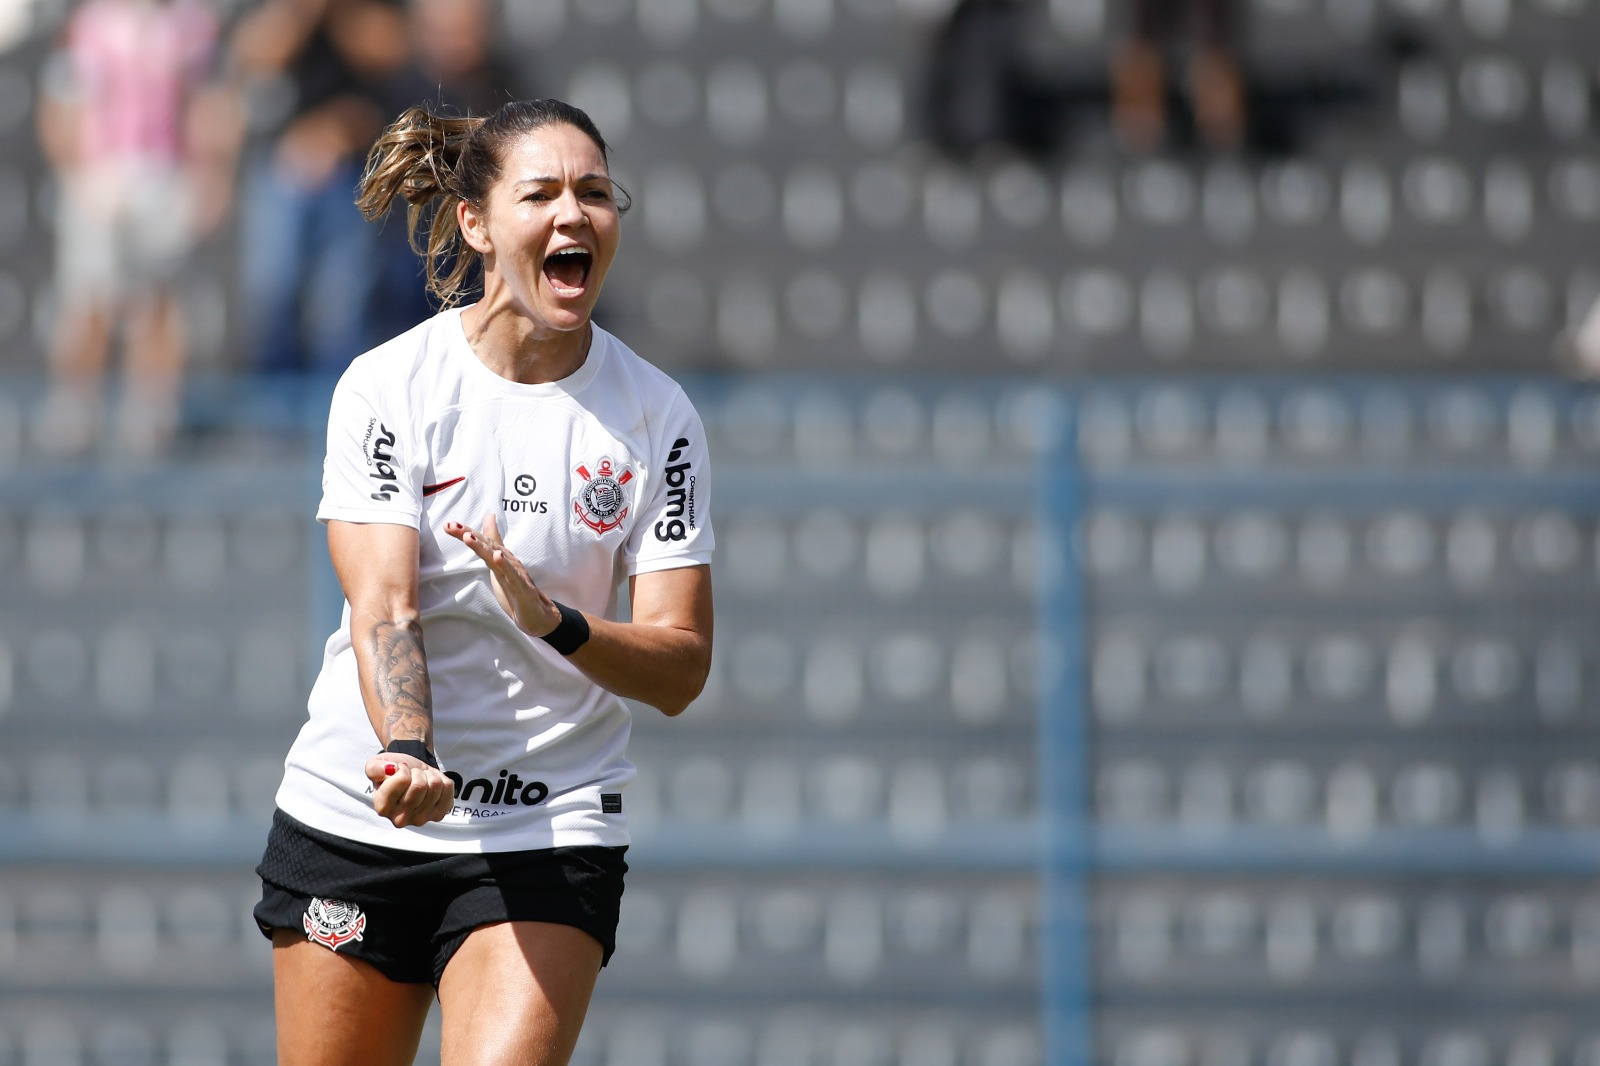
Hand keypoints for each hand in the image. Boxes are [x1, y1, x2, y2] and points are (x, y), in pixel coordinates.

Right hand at [364, 753, 454, 827]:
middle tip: (412, 776)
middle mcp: (400, 819)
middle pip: (420, 785)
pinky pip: (448, 788)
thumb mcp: (376, 765)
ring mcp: (421, 819)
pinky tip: (431, 786)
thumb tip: (390, 769)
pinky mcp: (438, 814)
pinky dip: (442, 780)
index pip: (402, 780)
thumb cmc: (393, 771)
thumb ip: (375, 768)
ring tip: (421, 779)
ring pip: (435, 785)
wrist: (411, 773)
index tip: (398, 770)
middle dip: (417, 773)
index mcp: (382, 808)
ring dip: (429, 776)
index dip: (402, 768)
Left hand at [446, 513, 561, 637]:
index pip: (482, 542)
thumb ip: (494, 543)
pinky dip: (506, 566)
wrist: (538, 615)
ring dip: (482, 547)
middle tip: (452, 526)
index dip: (465, 532)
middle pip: (486, 546)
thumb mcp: (500, 566)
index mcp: (501, 559)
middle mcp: (508, 563)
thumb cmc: (518, 589)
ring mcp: (516, 575)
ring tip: (467, 537)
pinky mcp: (524, 590)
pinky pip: (514, 577)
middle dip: (468, 535)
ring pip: (497, 559)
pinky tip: (497, 557)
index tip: (448, 524)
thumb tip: (489, 518)